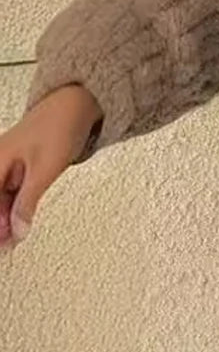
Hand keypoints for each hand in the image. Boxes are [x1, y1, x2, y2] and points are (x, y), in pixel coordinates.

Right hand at [0, 82, 102, 252]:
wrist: (78, 103)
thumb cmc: (60, 125)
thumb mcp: (45, 168)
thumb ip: (29, 201)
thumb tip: (18, 231)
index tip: (3, 245)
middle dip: (0, 225)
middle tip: (7, 248)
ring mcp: (9, 164)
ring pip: (2, 200)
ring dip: (6, 220)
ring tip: (12, 241)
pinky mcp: (22, 166)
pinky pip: (12, 192)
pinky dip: (15, 208)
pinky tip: (19, 222)